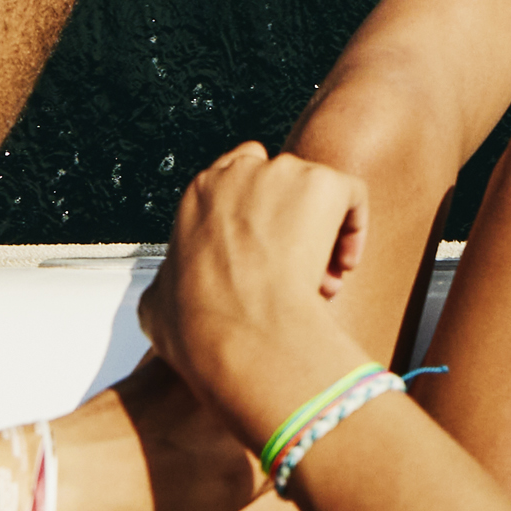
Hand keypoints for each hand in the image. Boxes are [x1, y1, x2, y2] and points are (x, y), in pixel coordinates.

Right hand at [155, 143, 380, 429]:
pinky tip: (344, 268)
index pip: (238, 175)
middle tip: (298, 271)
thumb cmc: (199, 332)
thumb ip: (168, 282)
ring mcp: (282, 173)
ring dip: (321, 233)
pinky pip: (351, 197)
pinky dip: (353, 229)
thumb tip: (167, 291)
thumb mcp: (157, 306)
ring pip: (315, 194)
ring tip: (324, 283)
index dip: (259, 212)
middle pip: (281, 183)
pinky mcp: (321, 184)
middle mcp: (239, 172)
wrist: (241, 337)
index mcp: (199, 193)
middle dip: (291, 223)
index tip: (265, 251)